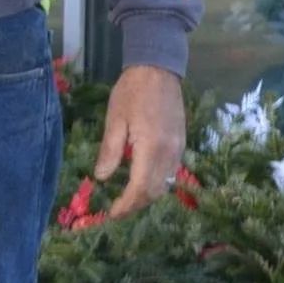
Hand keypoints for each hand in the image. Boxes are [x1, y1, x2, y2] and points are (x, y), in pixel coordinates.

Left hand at [95, 64, 185, 217]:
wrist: (158, 69)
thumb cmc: (132, 91)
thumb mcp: (115, 119)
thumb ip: (110, 150)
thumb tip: (102, 178)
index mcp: (151, 148)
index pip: (140, 188)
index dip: (126, 205)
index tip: (111, 214)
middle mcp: (170, 154)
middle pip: (155, 192)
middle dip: (136, 205)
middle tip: (117, 210)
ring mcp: (179, 149)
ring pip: (165, 184)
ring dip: (147, 196)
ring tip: (127, 198)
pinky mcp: (181, 143)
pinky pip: (170, 172)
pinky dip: (156, 183)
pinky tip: (142, 179)